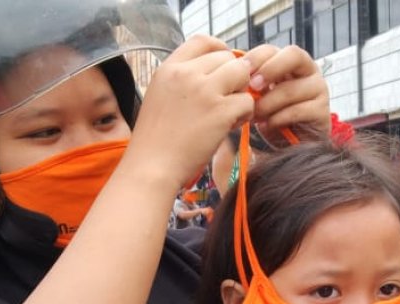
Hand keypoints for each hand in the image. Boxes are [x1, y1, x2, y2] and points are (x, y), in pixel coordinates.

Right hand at [128, 35, 254, 188]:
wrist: (152, 167)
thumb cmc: (156, 140)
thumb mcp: (160, 97)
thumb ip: (183, 81)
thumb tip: (214, 74)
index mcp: (169, 68)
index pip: (203, 41)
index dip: (220, 50)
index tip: (225, 66)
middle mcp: (187, 74)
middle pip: (228, 58)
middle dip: (234, 78)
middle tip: (226, 100)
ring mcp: (205, 91)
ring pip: (242, 75)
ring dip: (242, 93)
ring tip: (230, 113)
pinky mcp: (220, 112)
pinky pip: (248, 101)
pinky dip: (245, 115)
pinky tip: (231, 126)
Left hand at [243, 44, 330, 142]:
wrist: (291, 143)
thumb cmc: (272, 114)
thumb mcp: (260, 95)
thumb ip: (252, 81)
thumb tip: (233, 70)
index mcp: (290, 61)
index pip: (274, 49)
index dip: (256, 58)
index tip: (241, 72)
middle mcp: (309, 70)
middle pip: (293, 55)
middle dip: (269, 70)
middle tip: (253, 87)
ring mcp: (319, 89)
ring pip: (290, 89)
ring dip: (267, 104)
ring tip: (254, 115)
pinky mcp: (322, 111)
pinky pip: (297, 111)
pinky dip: (277, 119)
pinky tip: (267, 125)